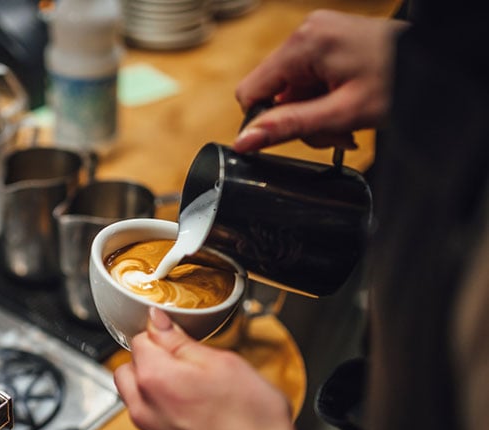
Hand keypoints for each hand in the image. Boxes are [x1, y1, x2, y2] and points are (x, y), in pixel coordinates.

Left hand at [114, 308, 313, 429]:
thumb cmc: (250, 423)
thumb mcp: (223, 362)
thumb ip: (181, 340)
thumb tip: (157, 321)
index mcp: (153, 377)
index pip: (139, 338)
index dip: (163, 333)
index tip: (181, 336)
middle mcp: (143, 406)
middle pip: (130, 366)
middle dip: (151, 357)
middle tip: (185, 359)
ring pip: (135, 394)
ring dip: (153, 383)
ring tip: (190, 383)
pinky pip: (149, 417)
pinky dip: (162, 407)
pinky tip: (193, 407)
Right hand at [233, 10, 407, 152]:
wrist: (440, 65)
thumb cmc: (400, 82)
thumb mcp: (342, 113)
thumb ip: (288, 126)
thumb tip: (244, 141)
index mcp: (304, 43)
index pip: (251, 91)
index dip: (266, 121)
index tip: (297, 134)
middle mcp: (307, 32)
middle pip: (276, 93)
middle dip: (302, 119)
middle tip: (337, 132)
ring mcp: (320, 35)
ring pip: (295, 91)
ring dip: (317, 115)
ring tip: (349, 122)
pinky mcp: (332, 42)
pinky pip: (313, 80)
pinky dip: (327, 100)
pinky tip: (350, 107)